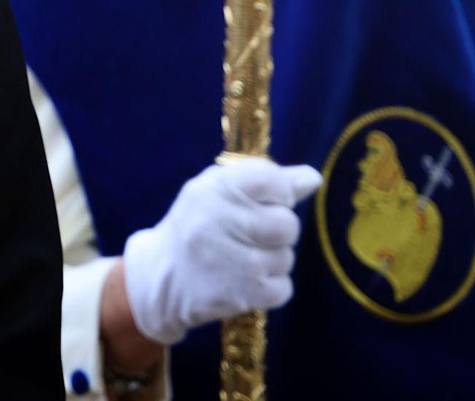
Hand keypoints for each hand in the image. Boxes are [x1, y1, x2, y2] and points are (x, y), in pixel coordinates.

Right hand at [121, 158, 320, 344]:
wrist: (161, 276)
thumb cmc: (198, 224)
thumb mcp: (219, 190)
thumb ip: (265, 180)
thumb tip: (313, 178)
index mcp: (213, 189)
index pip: (270, 179)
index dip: (280, 191)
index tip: (268, 200)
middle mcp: (219, 222)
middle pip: (287, 224)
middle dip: (278, 230)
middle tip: (253, 234)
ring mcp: (234, 262)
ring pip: (286, 257)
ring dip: (272, 260)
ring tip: (241, 258)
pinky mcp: (243, 295)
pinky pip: (284, 287)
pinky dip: (271, 286)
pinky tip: (244, 280)